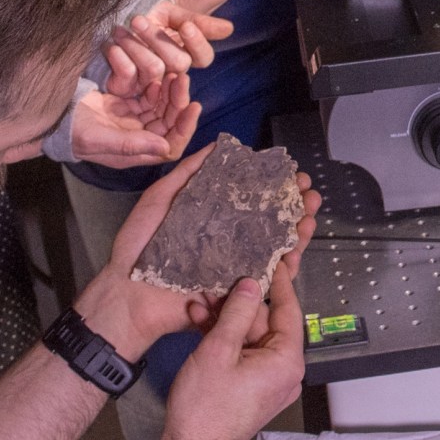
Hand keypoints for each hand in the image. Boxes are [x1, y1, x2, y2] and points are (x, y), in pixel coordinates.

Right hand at [70, 73, 200, 167]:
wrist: (50, 117)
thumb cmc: (71, 132)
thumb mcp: (98, 139)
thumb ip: (131, 144)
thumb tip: (166, 147)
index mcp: (136, 153)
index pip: (172, 146)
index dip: (185, 128)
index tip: (193, 106)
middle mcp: (139, 139)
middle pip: (170, 123)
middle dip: (178, 102)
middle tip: (182, 79)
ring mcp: (134, 122)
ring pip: (162, 108)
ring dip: (170, 92)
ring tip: (175, 74)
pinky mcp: (127, 107)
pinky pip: (149, 98)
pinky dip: (156, 87)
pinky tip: (159, 75)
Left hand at [73, 146, 321, 359]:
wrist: (129, 294)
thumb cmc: (138, 247)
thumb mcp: (160, 199)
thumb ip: (187, 174)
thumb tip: (217, 145)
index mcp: (212, 219)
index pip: (250, 199)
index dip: (272, 186)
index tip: (290, 172)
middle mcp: (227, 240)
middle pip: (269, 221)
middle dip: (293, 206)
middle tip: (309, 192)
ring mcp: (234, 267)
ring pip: (275, 248)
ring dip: (297, 231)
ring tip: (310, 214)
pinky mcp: (235, 291)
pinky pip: (266, 280)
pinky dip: (287, 266)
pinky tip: (298, 248)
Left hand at [101, 1, 214, 98]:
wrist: (108, 18)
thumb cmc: (143, 14)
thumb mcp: (171, 14)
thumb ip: (197, 22)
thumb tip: (229, 29)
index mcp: (185, 53)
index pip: (203, 57)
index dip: (197, 43)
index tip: (185, 26)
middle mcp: (171, 71)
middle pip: (179, 63)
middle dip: (159, 40)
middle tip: (139, 20)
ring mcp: (149, 82)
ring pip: (155, 69)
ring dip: (137, 45)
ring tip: (121, 29)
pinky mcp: (126, 88)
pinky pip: (127, 79)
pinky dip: (120, 60)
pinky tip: (112, 46)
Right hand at [159, 268, 308, 439]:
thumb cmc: (205, 409)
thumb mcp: (218, 350)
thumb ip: (236, 313)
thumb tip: (249, 286)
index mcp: (287, 362)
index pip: (289, 310)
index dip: (279, 283)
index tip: (276, 260)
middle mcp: (285, 372)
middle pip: (266, 323)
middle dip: (239, 304)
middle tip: (218, 284)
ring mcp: (269, 382)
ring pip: (251, 337)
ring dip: (226, 320)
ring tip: (200, 305)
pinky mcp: (253, 388)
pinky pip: (244, 354)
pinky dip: (226, 340)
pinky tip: (202, 323)